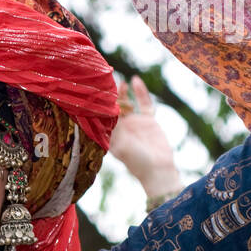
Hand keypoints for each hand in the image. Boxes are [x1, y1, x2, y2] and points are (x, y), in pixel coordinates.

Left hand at [108, 75, 181, 196]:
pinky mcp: (148, 120)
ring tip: (118, 81)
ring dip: (122, 92)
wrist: (158, 169)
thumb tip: (104, 112)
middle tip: (104, 81)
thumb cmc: (136, 161)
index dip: (96, 104)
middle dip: (109, 96)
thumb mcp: (120, 146)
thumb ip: (114, 130)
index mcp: (110, 133)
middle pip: (113, 106)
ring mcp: (134, 122)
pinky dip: (140, 92)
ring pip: (127, 102)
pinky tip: (135, 80)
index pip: (101, 115)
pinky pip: (144, 103)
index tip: (91, 91)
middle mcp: (120, 127)